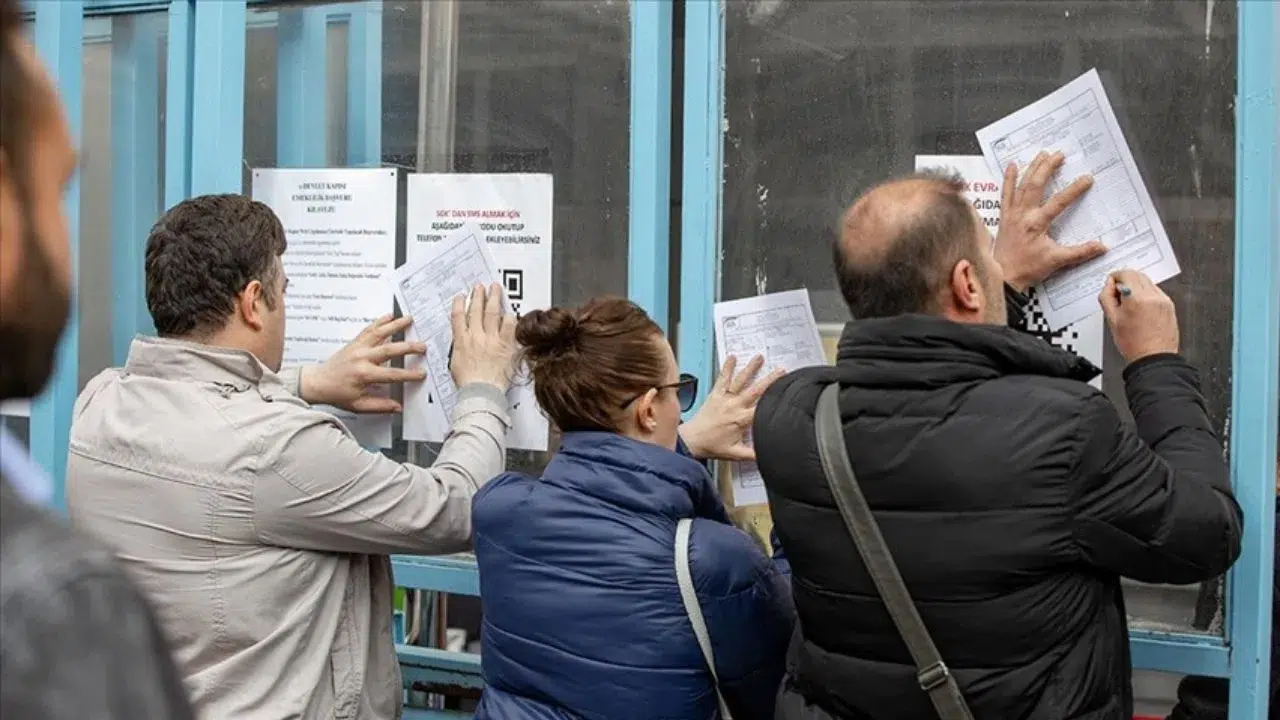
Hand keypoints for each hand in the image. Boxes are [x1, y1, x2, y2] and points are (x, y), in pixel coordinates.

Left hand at [299, 315, 425, 412]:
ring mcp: (358, 348)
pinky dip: (379, 321)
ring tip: (409, 319)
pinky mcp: (354, 343)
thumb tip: (397, 407)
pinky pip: (368, 329)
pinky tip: (389, 316)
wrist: (317, 382)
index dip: (408, 374)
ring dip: (395, 325)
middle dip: (408, 347)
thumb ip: (379, 406)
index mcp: (364, 375)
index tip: (421, 373)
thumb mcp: (358, 405)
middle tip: (422, 346)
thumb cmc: (336, 393)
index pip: (392, 374)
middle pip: (389, 349)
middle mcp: (362, 358)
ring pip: (379, 333)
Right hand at [449, 283, 517, 390]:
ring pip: (493, 312)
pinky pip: (509, 326)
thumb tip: (462, 343)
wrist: (481, 392)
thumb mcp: (455, 364)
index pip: (458, 316)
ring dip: (494, 298)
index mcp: (462, 341)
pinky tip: (511, 311)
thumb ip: (460, 349)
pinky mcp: (506, 345)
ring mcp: (492, 339)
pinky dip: (510, 317)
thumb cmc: (469, 384)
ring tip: (496, 288)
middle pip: (476, 310)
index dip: (460, 303)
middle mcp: (476, 336)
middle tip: (480, 286)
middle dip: (478, 295)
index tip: (462, 296)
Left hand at [678, 355, 783, 461]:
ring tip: (759, 357)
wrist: (692, 441)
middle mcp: (734, 406)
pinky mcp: (715, 395)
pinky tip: (731, 358)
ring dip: (750, 368)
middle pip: (755, 390)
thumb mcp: (736, 453)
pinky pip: (722, 379)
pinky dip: (727, 367)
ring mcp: (724, 398)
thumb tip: (768, 455)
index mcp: (741, 419)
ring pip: (740, 380)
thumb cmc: (712, 446)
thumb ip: (754, 454)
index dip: (775, 400)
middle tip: (781, 370)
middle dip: (770, 380)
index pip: (762, 408)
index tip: (786, 392)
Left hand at [995, 151, 1106, 290]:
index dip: (1074, 189)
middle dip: (1048, 168)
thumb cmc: (1027, 269)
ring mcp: (1012, 214)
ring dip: (1032, 168)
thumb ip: (1080, 252)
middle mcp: (1023, 215)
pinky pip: (1005, 194)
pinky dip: (1008, 179)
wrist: (1003, 278)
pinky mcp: (1004, 217)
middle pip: (1036, 185)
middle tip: (1060, 155)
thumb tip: (1102, 246)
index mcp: (1037, 224)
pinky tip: (1011, 165)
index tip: (1087, 178)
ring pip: (1021, 185)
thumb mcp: (1057, 261)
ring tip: (1042, 154)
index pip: (1059, 202)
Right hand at [1098, 269, 1179, 362]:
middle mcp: (1152, 296)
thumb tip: (1108, 285)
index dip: (1115, 277)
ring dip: (1136, 287)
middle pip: (1137, 275)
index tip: (1111, 284)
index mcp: (1136, 298)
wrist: (1153, 357)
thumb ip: (1106, 298)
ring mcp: (1163, 300)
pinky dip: (1146, 295)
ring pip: (1147, 282)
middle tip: (1118, 294)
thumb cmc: (1134, 344)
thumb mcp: (1112, 320)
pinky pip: (1155, 292)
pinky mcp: (1169, 305)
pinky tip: (1141, 309)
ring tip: (1130, 305)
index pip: (1126, 274)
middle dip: (1126, 280)